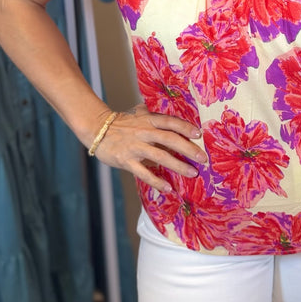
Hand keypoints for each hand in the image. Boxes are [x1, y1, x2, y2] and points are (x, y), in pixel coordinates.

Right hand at [91, 105, 206, 191]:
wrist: (97, 130)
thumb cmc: (121, 122)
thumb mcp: (138, 113)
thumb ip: (153, 114)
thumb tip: (169, 114)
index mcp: (148, 120)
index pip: (170, 122)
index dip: (185, 127)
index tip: (199, 134)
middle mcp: (144, 132)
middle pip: (170, 139)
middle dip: (188, 149)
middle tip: (203, 158)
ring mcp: (135, 147)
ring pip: (160, 156)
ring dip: (178, 165)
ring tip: (192, 173)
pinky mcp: (126, 161)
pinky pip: (144, 173)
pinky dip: (157, 181)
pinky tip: (168, 188)